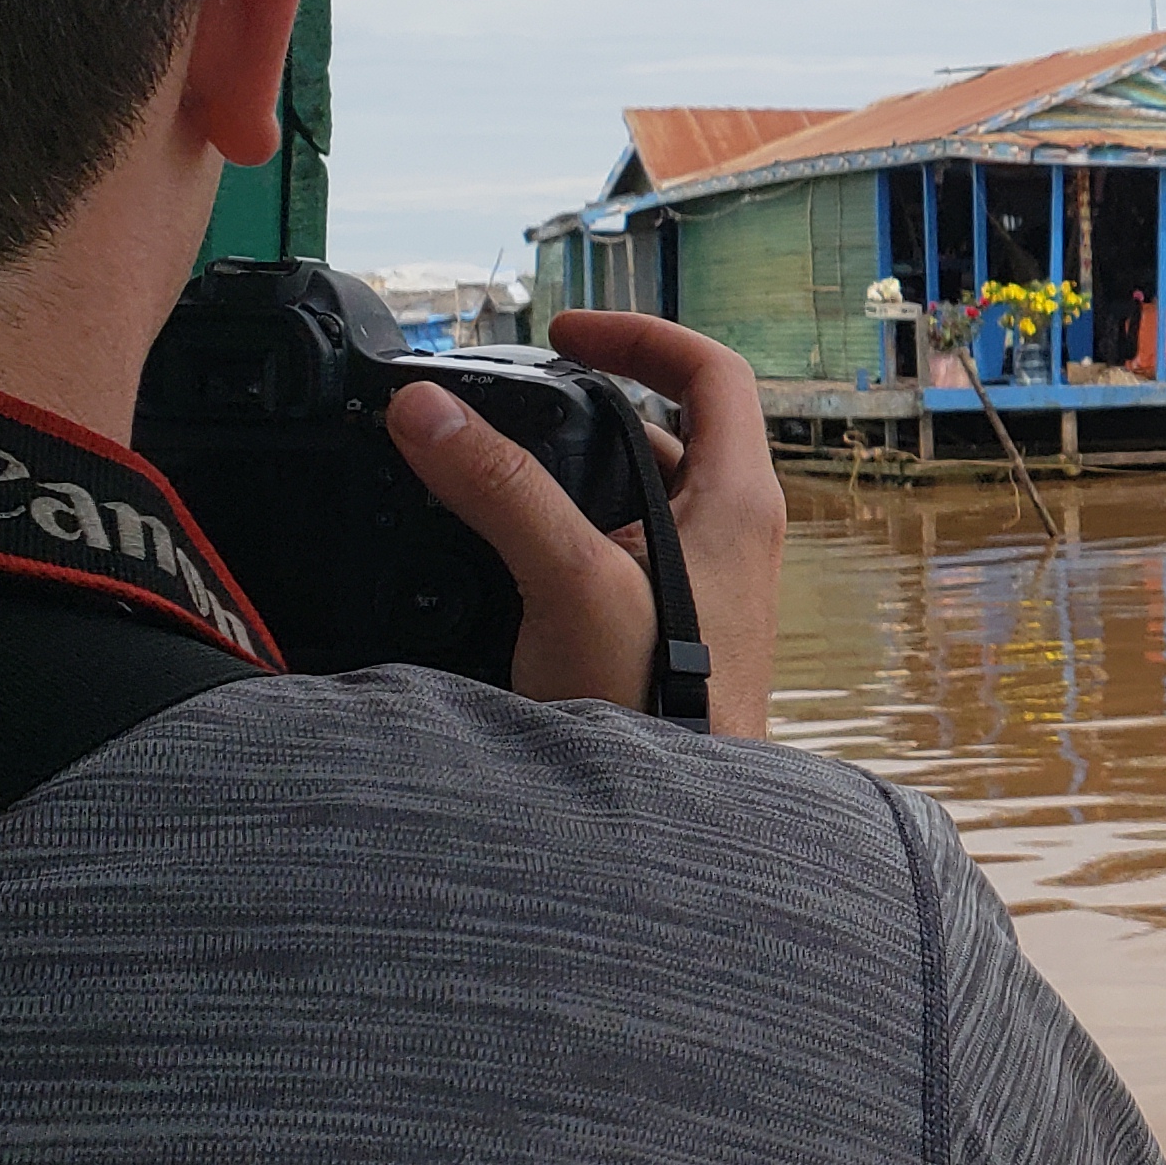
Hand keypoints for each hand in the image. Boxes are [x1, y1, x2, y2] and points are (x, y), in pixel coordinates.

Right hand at [388, 314, 784, 734]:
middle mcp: (733, 535)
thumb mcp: (569, 580)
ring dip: (567, 479)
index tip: (566, 334)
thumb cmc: (655, 709)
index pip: (714, 372)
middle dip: (586, 411)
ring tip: (492, 479)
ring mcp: (705, 584)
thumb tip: (426, 410)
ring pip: (634, 498)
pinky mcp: (669, 628)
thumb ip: (500, 490)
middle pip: (665, 433)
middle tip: (510, 411)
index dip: (642, 335)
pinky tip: (504, 557)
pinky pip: (616, 555)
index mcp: (739, 502)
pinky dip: (564, 536)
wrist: (668, 831)